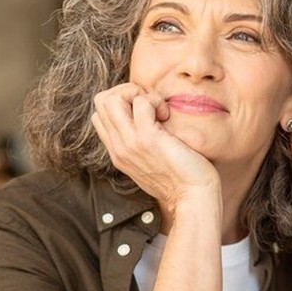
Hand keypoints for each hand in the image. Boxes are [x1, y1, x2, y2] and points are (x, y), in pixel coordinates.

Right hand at [90, 84, 219, 211]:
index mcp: (118, 152)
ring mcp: (130, 143)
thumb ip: (142, 143)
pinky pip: (141, 103)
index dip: (121, 103)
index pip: (99, 115)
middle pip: (100, 101)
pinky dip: (155, 101)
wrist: (193, 198)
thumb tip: (148, 119)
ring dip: (137, 94)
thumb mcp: (152, 160)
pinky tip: (167, 115)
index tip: (145, 112)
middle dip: (125, 92)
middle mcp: (119, 147)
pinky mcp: (148, 139)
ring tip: (157, 109)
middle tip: (150, 105)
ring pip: (110, 98)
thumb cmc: (182, 178)